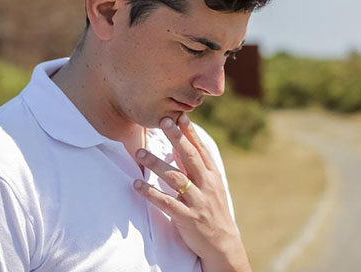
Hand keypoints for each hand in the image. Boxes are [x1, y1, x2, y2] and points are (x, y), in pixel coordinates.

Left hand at [133, 114, 250, 271]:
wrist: (223, 244)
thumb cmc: (213, 211)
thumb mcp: (210, 187)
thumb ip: (195, 168)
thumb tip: (178, 147)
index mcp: (213, 176)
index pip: (201, 150)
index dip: (190, 133)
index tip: (180, 116)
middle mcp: (207, 185)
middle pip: (190, 157)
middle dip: (176, 138)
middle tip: (164, 121)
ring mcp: (198, 201)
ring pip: (175, 178)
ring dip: (157, 164)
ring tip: (140, 153)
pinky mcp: (188, 217)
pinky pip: (166, 203)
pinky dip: (151, 193)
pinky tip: (137, 185)